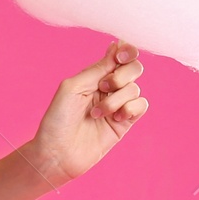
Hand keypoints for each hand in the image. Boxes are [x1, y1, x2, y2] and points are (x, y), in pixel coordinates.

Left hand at [25, 39, 147, 187]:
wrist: (57, 154)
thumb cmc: (58, 119)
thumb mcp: (74, 87)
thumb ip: (98, 68)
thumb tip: (117, 45)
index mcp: (93, 76)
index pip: (119, 56)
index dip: (126, 51)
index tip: (120, 56)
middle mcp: (107, 89)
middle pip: (133, 69)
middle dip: (122, 75)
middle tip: (104, 87)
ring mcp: (117, 105)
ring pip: (135, 89)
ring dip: (118, 99)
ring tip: (98, 114)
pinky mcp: (124, 123)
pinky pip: (141, 106)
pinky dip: (131, 108)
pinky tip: (116, 118)